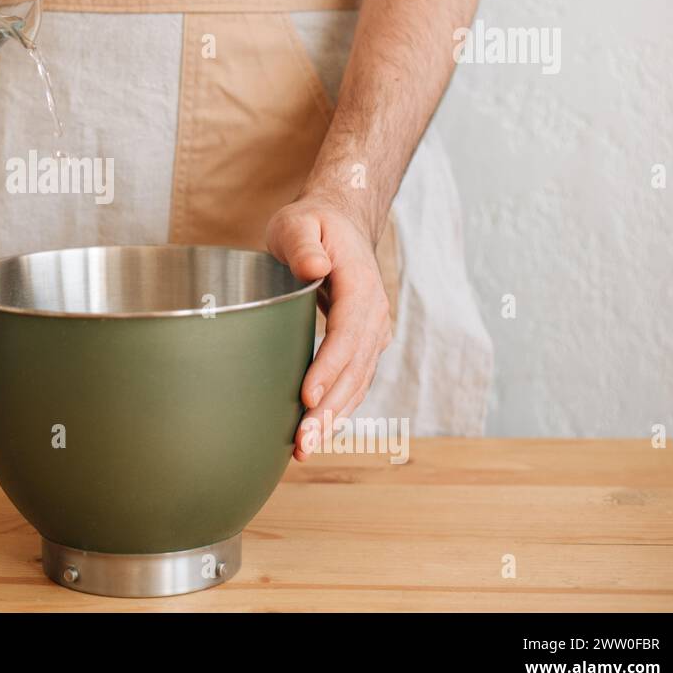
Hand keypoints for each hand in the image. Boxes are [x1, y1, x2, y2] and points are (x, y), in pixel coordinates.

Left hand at [265, 195, 391, 461]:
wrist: (339, 224)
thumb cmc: (312, 224)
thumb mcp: (298, 222)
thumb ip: (303, 243)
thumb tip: (314, 268)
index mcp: (360, 284)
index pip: (347, 331)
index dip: (330, 366)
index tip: (308, 396)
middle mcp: (373, 314)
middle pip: (355, 368)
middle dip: (330, 409)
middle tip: (303, 442)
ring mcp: (372, 333)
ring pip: (358, 383)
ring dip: (334, 419)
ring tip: (305, 449)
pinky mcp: (362, 346)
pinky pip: (354, 383)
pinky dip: (338, 411)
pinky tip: (316, 435)